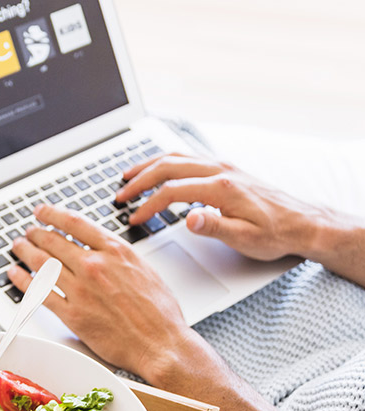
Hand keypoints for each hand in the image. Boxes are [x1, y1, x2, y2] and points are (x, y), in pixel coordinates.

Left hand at [8, 204, 201, 382]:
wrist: (162, 343)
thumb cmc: (159, 312)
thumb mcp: (144, 268)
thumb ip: (118, 256)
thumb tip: (101, 247)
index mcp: (115, 251)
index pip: (74, 223)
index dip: (52, 214)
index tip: (42, 212)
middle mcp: (95, 266)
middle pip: (54, 241)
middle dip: (36, 233)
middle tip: (28, 231)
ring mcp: (81, 290)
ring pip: (42, 263)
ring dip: (25, 252)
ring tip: (18, 247)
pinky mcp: (73, 314)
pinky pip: (40, 294)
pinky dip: (23, 281)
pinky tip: (15, 274)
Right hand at [116, 154, 323, 260]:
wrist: (304, 223)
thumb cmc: (276, 234)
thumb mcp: (245, 238)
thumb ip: (215, 227)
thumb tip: (189, 220)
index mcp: (221, 188)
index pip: (171, 192)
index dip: (147, 206)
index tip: (133, 218)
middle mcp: (220, 171)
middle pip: (167, 167)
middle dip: (139, 180)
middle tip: (119, 194)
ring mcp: (223, 167)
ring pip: (176, 157)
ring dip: (149, 165)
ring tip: (128, 175)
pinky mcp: (226, 169)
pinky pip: (188, 157)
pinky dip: (166, 161)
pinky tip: (158, 168)